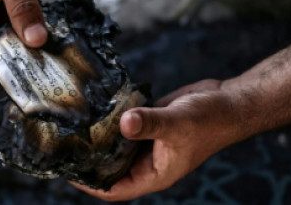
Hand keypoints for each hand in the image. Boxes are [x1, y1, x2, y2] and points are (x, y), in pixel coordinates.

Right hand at [0, 0, 49, 54]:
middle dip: (15, 52)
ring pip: (12, 39)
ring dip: (29, 44)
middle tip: (41, 59)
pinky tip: (54, 38)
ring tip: (51, 51)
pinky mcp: (18, 9)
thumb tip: (35, 40)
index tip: (20, 58)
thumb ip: (23, 7)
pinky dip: (38, 33)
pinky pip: (27, 29)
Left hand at [72, 79, 243, 201]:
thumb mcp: (177, 123)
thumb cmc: (210, 120)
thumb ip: (150, 124)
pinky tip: (90, 107)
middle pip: (110, 168)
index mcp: (155, 174)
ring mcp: (147, 143)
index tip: (66, 171)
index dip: (90, 184)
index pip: (114, 189)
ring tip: (70, 126)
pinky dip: (109, 120)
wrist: (228, 102)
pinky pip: (122, 126)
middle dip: (88, 160)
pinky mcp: (148, 124)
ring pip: (115, 146)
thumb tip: (124, 123)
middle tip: (61, 145)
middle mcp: (148, 162)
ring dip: (97, 138)